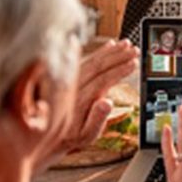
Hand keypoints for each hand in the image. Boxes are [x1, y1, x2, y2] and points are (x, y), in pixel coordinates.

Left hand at [52, 40, 138, 157]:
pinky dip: (99, 52)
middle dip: (117, 56)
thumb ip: (97, 120)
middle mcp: (73, 87)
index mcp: (80, 101)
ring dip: (110, 51)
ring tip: (126, 44)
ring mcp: (70, 81)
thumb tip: (108, 102)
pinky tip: (109, 45)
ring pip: (92, 61)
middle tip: (134, 49)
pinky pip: (85, 60)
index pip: (102, 80)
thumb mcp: (86, 136)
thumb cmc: (71, 138)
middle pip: (97, 66)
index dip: (119, 70)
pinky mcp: (69, 78)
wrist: (47, 136)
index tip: (133, 63)